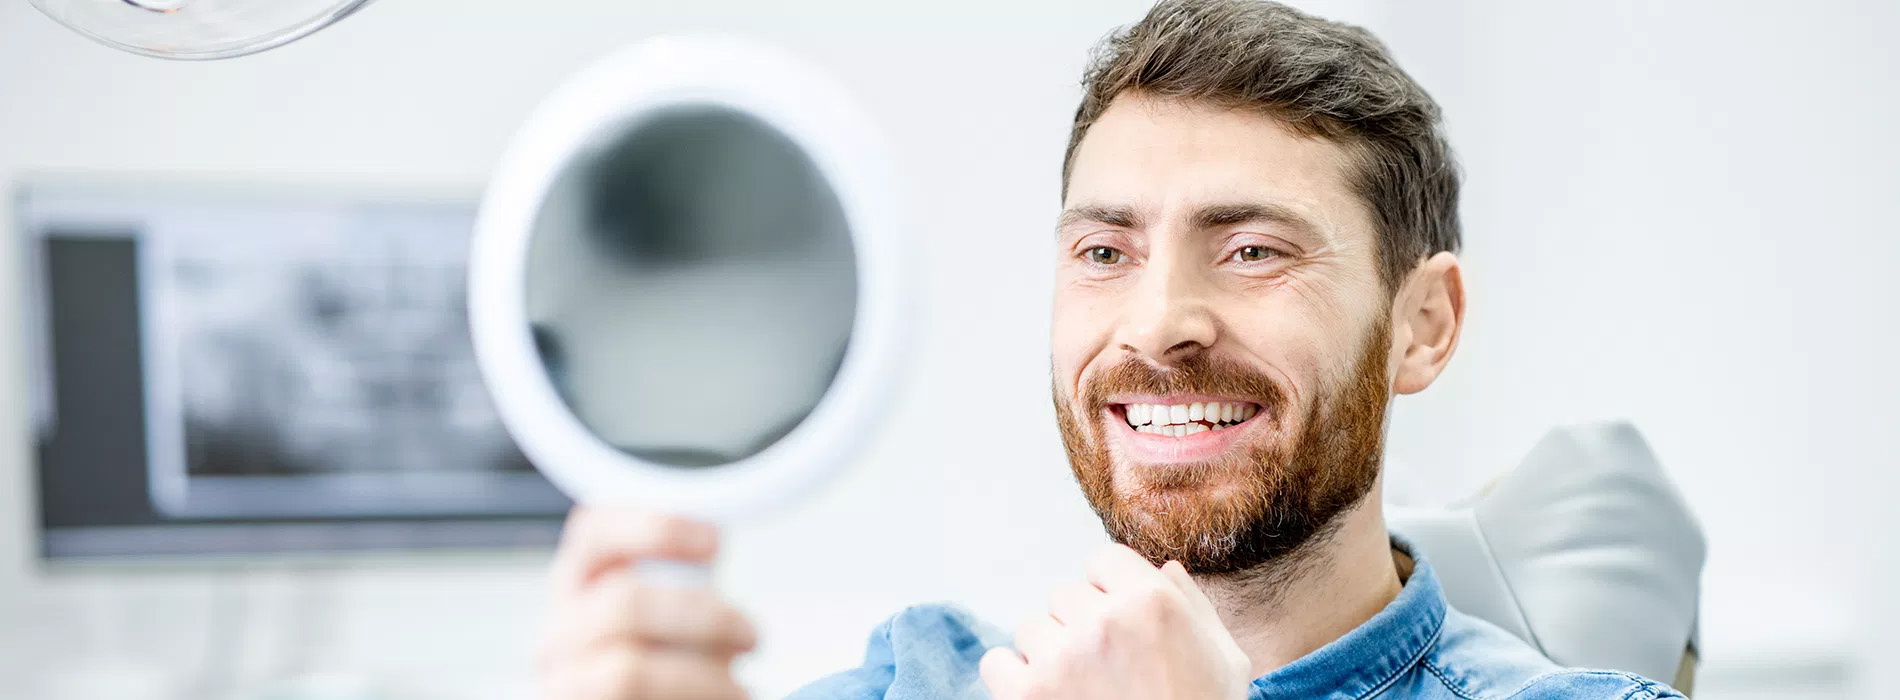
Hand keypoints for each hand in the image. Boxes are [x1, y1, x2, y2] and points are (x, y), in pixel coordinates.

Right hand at [537, 507, 755, 699]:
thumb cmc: (659, 659)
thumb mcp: (665, 611)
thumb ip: (679, 584)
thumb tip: (713, 566)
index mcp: (578, 581)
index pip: (594, 529)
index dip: (656, 528)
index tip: (715, 541)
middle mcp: (560, 627)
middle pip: (624, 603)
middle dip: (702, 617)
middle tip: (748, 633)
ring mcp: (564, 675)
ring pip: (629, 669)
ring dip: (700, 676)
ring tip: (738, 687)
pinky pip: (634, 698)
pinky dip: (692, 698)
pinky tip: (723, 698)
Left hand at [979, 544, 1251, 699]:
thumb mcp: (1225, 662)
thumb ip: (1194, 608)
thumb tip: (1167, 570)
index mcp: (1151, 602)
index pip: (1104, 560)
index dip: (1112, 592)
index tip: (1121, 625)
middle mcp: (1102, 621)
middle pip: (1065, 596)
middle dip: (1082, 625)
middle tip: (1106, 667)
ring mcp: (1061, 658)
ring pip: (1032, 628)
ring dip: (1050, 653)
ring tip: (1081, 688)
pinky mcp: (1028, 695)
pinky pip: (996, 663)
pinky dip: (1014, 681)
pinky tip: (1048, 698)